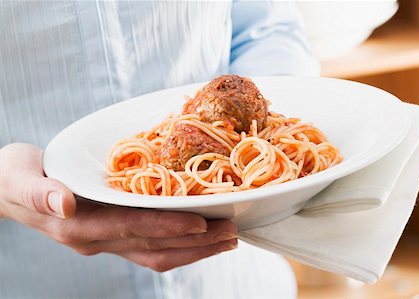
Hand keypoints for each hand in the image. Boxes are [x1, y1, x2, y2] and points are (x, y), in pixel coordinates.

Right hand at [0, 143, 237, 271]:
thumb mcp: (18, 176)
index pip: (130, 228)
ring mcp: (106, 242)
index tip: (202, 223)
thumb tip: (65, 203)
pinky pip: (151, 248)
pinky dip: (179, 244)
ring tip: (227, 240)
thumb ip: (39, 192)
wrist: (7, 191)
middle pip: (153, 246)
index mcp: (76, 225)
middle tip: (232, 232)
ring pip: (157, 253)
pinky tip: (201, 237)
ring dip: (194, 249)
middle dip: (194, 242)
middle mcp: (96, 240)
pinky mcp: (112, 237)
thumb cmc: (14, 176)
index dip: (166, 227)